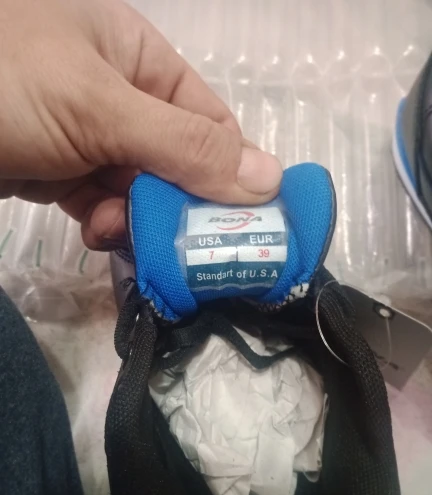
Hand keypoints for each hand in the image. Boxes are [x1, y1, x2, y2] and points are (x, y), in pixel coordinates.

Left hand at [0, 0, 281, 249]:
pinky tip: (99, 234)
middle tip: (184, 249)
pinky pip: (102, 203)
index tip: (244, 228)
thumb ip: (185, 146)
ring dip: (139, 220)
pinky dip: (107, 224)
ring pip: (140, 190)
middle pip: (177, 163)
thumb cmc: (4, 84)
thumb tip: (270, 181)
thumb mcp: (101, 107)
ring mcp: (88, 137)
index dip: (232, 174)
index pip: (210, 123)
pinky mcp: (59, 173)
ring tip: (121, 235)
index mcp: (139, 59)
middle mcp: (120, 96)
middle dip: (178, 205)